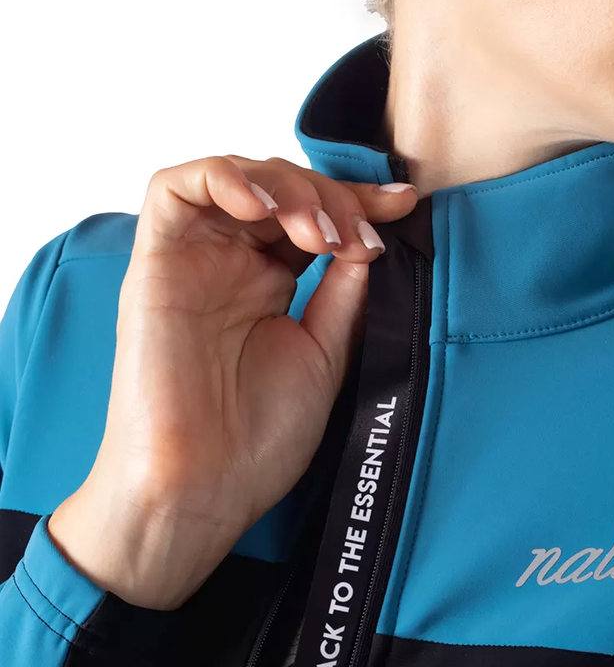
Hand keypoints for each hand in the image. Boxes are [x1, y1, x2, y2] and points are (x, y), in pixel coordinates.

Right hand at [49, 155, 417, 609]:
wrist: (204, 489)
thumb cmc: (259, 438)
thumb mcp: (324, 356)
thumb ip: (342, 296)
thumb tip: (367, 241)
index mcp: (267, 288)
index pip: (312, 218)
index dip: (358, 201)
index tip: (404, 204)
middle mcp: (230, 267)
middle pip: (280, 190)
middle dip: (331, 197)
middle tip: (361, 236)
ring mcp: (193, 263)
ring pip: (235, 177)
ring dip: (287, 188)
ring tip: (321, 233)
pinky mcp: (154, 265)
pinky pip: (174, 190)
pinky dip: (224, 178)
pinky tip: (267, 209)